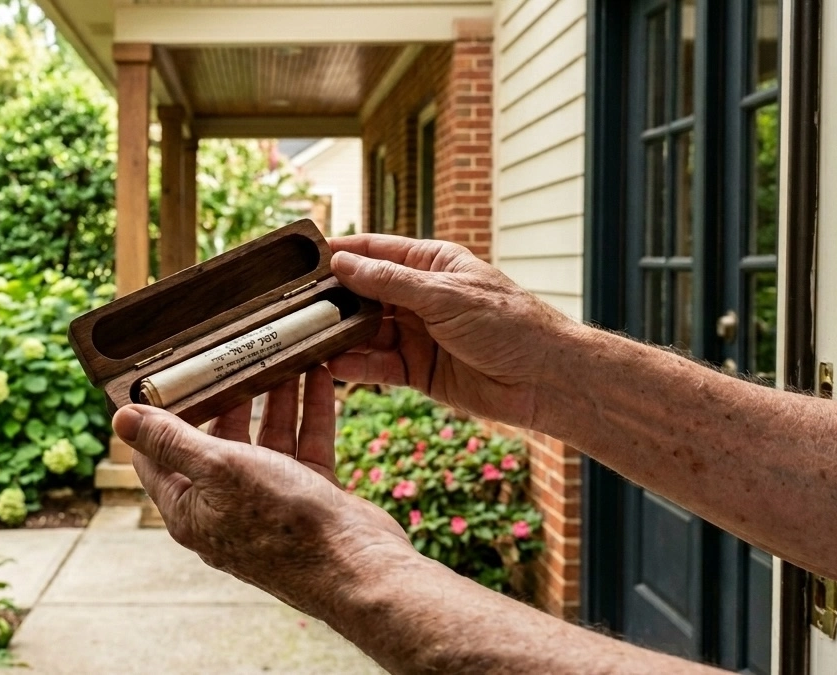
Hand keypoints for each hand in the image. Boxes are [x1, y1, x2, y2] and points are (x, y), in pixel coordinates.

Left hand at [112, 366, 409, 613]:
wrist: (357, 565)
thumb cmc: (283, 524)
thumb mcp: (219, 469)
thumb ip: (172, 441)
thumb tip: (122, 419)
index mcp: (191, 510)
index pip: (158, 458)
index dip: (156, 418)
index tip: (163, 376)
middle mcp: (226, 508)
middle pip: (216, 442)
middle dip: (225, 397)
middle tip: (228, 354)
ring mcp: (269, 503)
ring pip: (265, 440)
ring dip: (272, 398)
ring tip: (278, 354)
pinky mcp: (308, 497)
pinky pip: (304, 446)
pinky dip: (309, 412)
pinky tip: (316, 375)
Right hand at [327, 234, 578, 427]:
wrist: (545, 380)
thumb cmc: (508, 324)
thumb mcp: (445, 296)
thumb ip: (390, 282)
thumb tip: (342, 264)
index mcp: (431, 263)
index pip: (374, 251)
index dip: (339, 252)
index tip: (302, 258)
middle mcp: (419, 296)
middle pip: (363, 293)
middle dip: (331, 298)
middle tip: (291, 304)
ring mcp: (417, 334)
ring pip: (366, 331)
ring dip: (339, 334)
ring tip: (304, 336)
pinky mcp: (417, 370)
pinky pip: (378, 365)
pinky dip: (355, 367)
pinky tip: (331, 366)